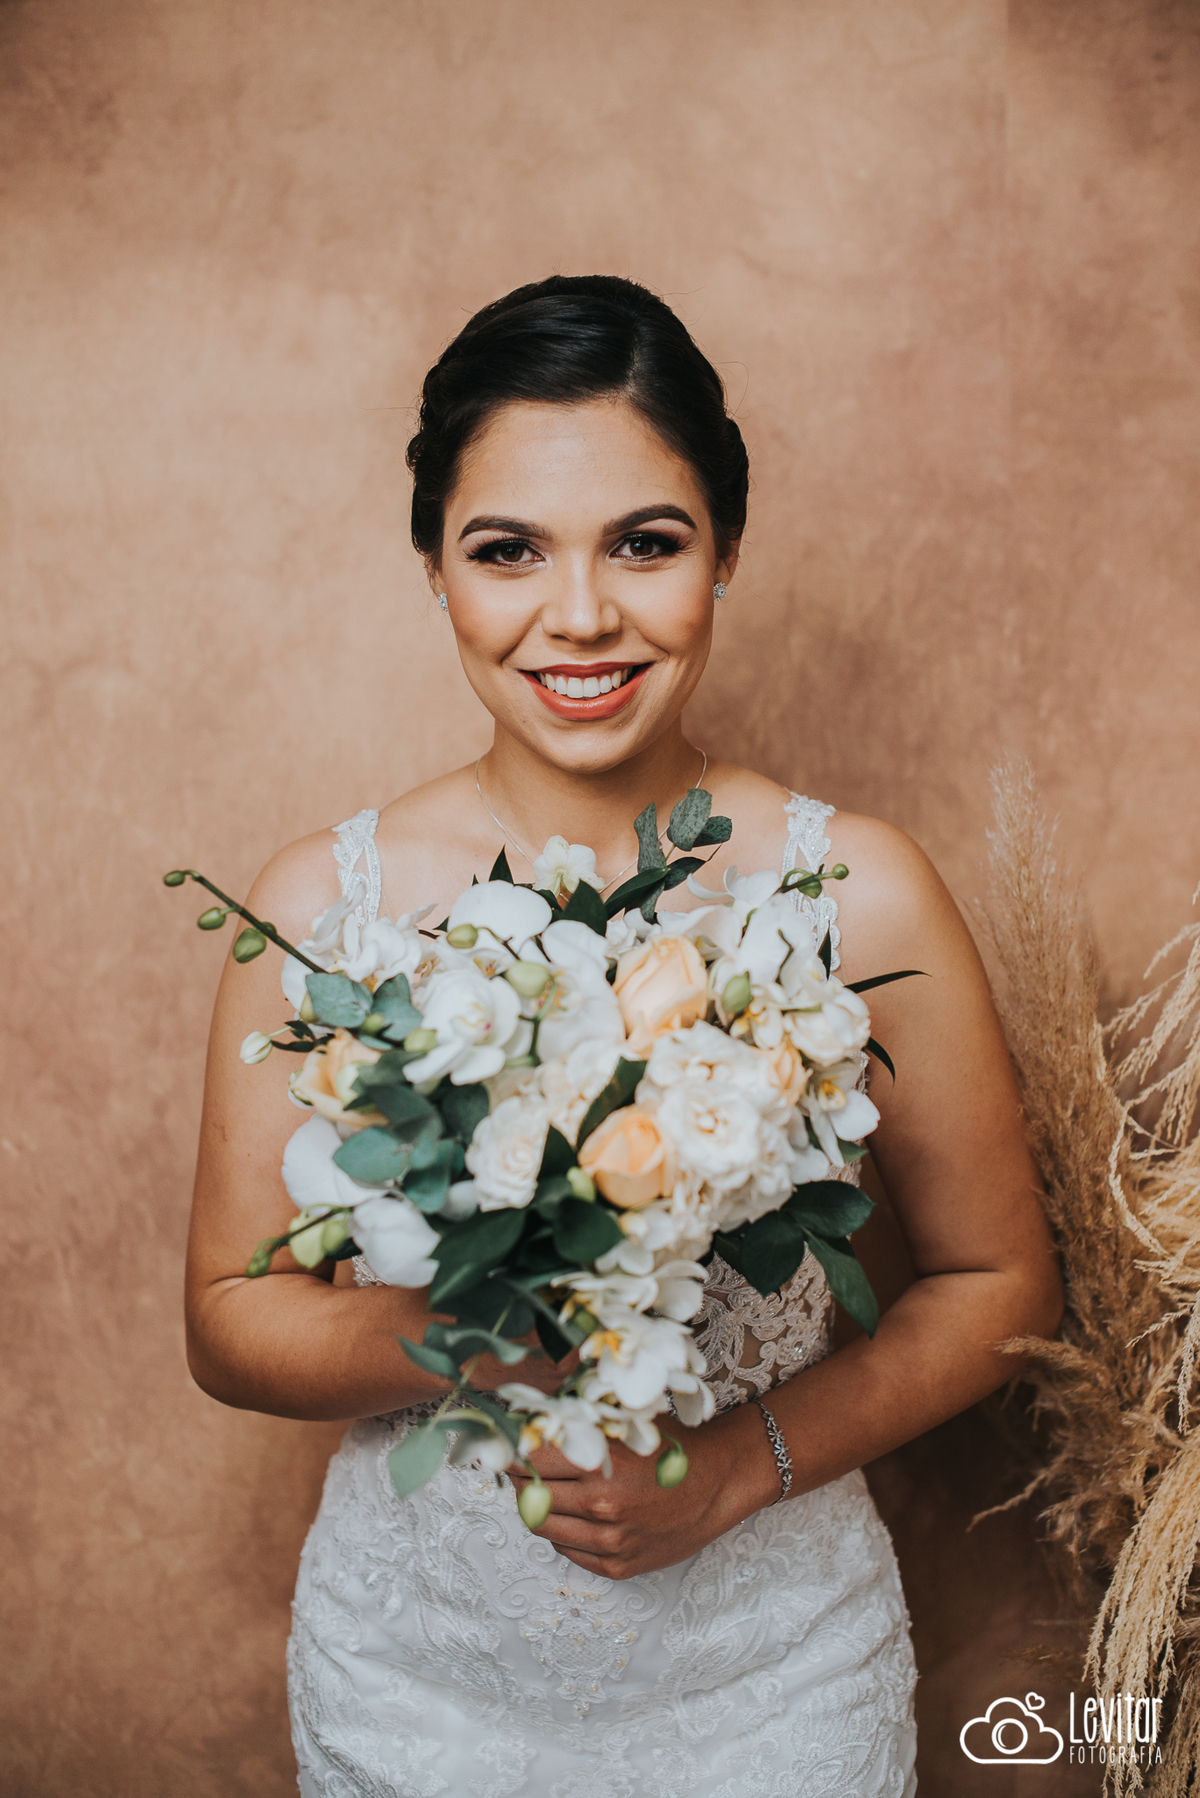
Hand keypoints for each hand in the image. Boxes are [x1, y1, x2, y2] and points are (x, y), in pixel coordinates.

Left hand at [508, 1401, 779, 1579]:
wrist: (720, 1484)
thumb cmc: (674, 1447)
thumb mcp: (628, 1424)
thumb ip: (583, 1424)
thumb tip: (532, 1419)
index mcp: (602, 1466)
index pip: (533, 1461)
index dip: (517, 1450)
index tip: (511, 1444)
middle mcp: (602, 1508)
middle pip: (532, 1495)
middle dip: (523, 1478)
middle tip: (522, 1465)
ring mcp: (609, 1542)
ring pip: (544, 1527)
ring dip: (539, 1506)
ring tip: (548, 1488)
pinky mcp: (617, 1566)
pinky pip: (568, 1551)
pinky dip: (564, 1532)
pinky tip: (576, 1513)